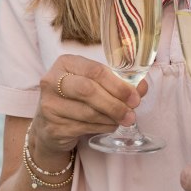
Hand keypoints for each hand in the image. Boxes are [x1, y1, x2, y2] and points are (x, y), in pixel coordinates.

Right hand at [29, 55, 143, 162]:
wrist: (50, 125)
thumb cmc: (77, 98)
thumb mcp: (94, 84)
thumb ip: (118, 83)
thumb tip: (142, 87)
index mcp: (65, 63)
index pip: (94, 70)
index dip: (118, 84)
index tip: (135, 96)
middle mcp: (52, 81)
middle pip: (88, 90)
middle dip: (115, 103)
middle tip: (132, 112)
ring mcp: (49, 105)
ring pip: (88, 112)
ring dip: (112, 118)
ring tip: (124, 120)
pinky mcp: (52, 127)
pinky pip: (84, 128)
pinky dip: (102, 127)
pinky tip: (110, 126)